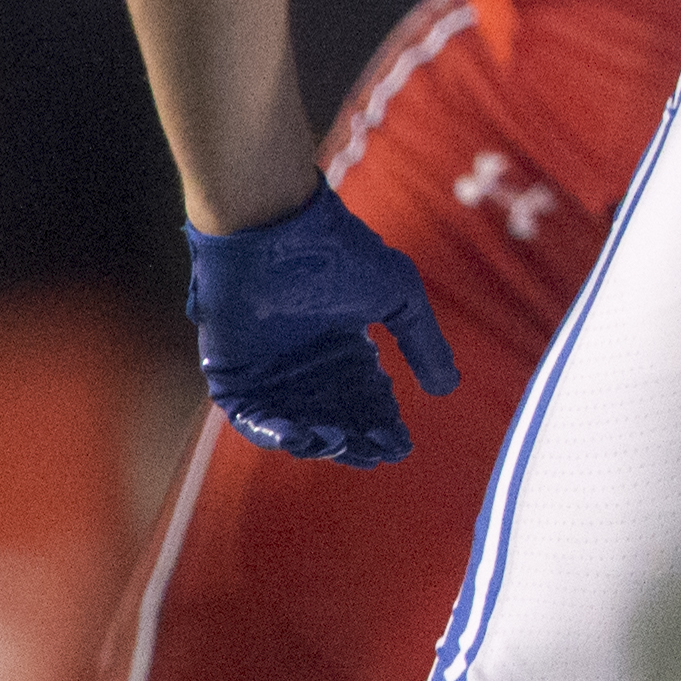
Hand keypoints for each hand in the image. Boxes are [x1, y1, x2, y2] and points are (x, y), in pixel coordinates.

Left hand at [184, 183, 460, 465]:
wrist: (275, 227)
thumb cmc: (341, 252)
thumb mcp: (399, 296)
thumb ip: (424, 342)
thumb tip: (448, 389)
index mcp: (344, 344)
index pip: (367, 397)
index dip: (384, 423)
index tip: (401, 444)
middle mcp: (307, 362)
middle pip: (335, 417)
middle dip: (357, 438)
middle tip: (376, 452)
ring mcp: (268, 370)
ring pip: (296, 422)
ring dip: (320, 441)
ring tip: (344, 445)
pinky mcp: (232, 373)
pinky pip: (250, 417)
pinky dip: (273, 432)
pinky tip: (302, 437)